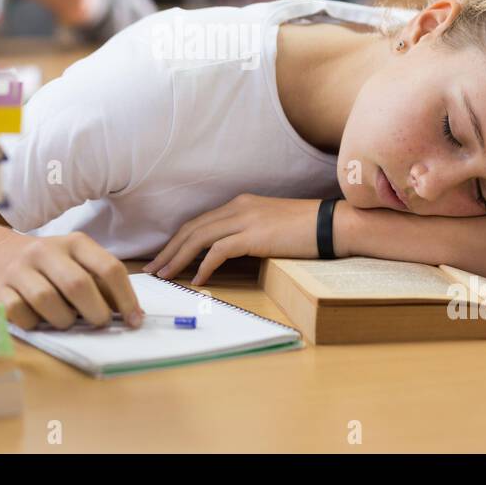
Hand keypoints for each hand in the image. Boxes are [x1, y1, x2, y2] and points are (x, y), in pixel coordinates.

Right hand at [0, 232, 141, 329]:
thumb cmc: (51, 266)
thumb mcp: (78, 264)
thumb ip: (103, 286)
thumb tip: (133, 315)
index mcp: (75, 242)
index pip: (108, 267)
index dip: (126, 298)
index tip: (134, 321)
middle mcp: (46, 250)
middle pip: (78, 284)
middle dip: (95, 312)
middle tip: (99, 323)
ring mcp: (19, 268)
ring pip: (47, 300)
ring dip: (63, 320)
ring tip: (66, 321)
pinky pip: (20, 313)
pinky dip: (34, 323)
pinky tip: (38, 319)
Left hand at [145, 194, 321, 284]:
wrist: (333, 224)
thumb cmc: (306, 230)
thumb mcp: (269, 228)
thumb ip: (246, 235)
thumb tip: (224, 256)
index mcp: (240, 204)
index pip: (199, 222)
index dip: (177, 240)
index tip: (163, 257)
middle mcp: (238, 207)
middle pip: (192, 228)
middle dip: (168, 249)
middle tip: (152, 269)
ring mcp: (246, 219)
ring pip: (199, 238)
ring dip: (178, 258)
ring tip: (165, 276)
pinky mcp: (255, 235)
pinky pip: (220, 251)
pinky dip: (204, 265)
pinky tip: (197, 280)